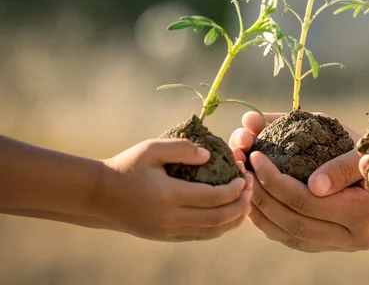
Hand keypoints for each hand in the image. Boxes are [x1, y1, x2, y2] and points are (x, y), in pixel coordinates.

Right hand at [97, 138, 251, 241]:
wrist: (100, 195)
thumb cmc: (127, 166)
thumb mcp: (151, 149)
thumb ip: (182, 149)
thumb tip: (209, 154)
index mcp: (169, 195)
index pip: (214, 198)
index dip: (235, 189)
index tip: (245, 176)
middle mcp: (171, 218)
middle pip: (218, 218)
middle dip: (241, 203)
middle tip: (251, 187)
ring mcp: (169, 231)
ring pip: (212, 231)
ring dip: (234, 218)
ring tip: (245, 201)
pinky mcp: (167, 237)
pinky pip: (201, 236)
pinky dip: (219, 227)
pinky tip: (228, 214)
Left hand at [229, 112, 368, 252]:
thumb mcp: (360, 148)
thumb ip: (340, 163)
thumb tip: (313, 186)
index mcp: (363, 211)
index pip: (308, 201)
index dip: (275, 180)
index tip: (255, 155)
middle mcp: (353, 237)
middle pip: (294, 221)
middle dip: (260, 193)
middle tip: (241, 166)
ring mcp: (339, 246)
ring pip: (288, 235)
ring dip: (258, 209)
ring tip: (242, 182)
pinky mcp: (327, 247)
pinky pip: (290, 239)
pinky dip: (267, 221)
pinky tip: (253, 201)